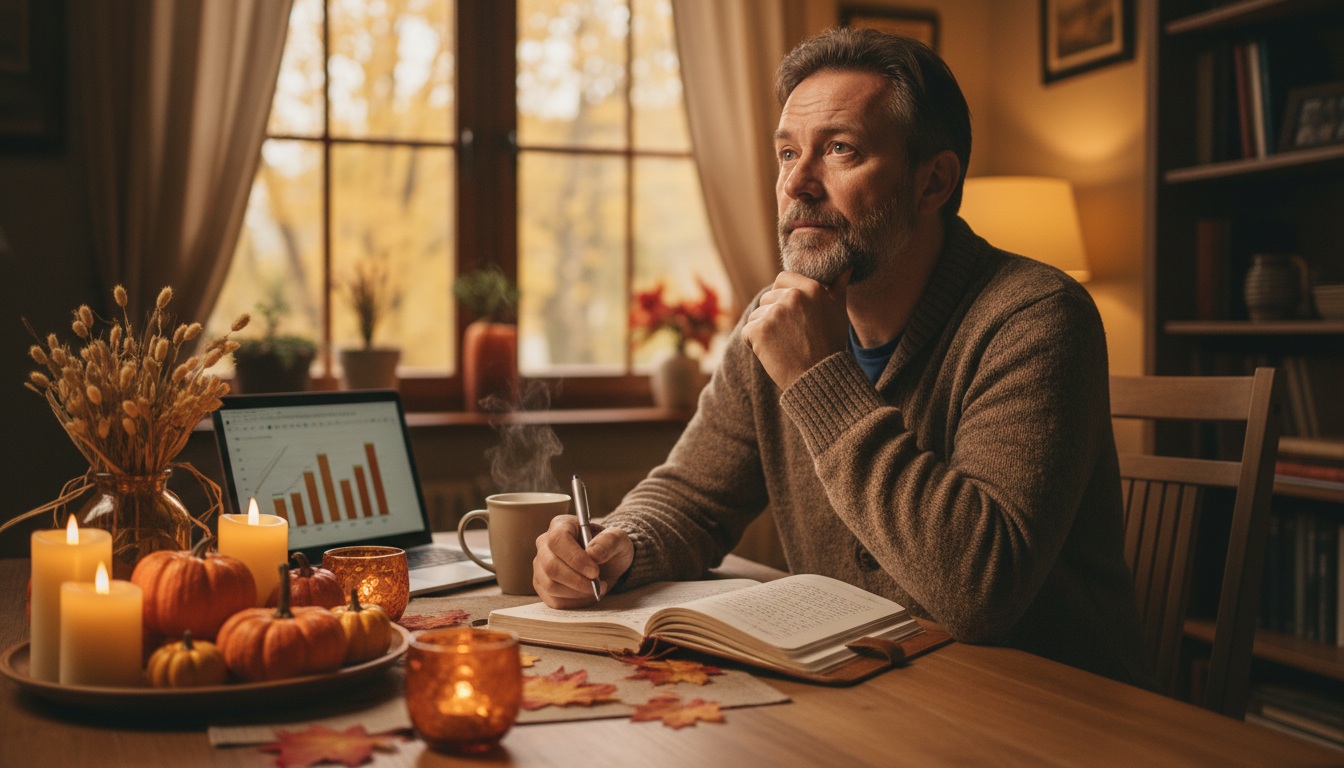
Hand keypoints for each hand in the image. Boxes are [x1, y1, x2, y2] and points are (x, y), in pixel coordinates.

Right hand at [533, 514, 633, 607]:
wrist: (606, 564)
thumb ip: (609, 541)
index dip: (575, 558)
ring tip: (597, 588)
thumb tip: (593, 554)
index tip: (595, 571)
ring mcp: (540, 566)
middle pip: (551, 566)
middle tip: (599, 584)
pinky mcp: (542, 586)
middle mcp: (545, 544)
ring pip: (550, 585)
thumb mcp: (618, 539)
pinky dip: (574, 602)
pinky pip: (553, 600)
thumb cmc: (608, 547)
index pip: (558, 540)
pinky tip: (587, 595)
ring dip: (577, 592)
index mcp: (561, 525)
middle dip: (577, 580)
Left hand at [741, 269, 850, 388]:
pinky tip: (772, 353)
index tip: (791, 315)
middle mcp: (792, 296)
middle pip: (767, 298)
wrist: (820, 378)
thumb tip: (845, 265)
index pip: (782, 279)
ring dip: (763, 330)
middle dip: (773, 316)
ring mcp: (774, 313)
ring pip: (756, 315)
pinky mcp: (759, 330)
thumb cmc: (830, 344)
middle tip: (791, 336)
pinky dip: (754, 344)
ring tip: (783, 345)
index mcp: (811, 287)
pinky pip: (748, 331)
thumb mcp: (838, 310)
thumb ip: (838, 285)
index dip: (782, 296)